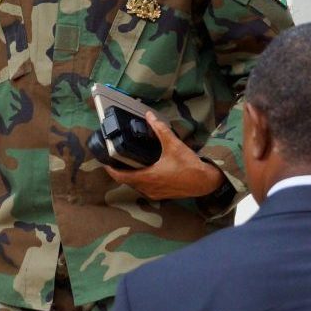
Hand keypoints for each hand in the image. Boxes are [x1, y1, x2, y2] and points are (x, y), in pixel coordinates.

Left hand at [104, 111, 225, 199]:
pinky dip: (142, 181)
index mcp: (147, 177)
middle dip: (121, 172)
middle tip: (118, 160)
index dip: (111, 170)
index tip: (106, 162)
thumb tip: (150, 116)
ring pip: (137, 186)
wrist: (205, 182)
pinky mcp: (162, 195)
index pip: (121, 177)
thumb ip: (160, 129)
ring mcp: (155, 193)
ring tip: (130, 164)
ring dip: (132, 177)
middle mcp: (148, 188)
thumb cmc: (189, 165)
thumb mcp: (174, 145)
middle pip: (127, 181)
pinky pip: (146, 189)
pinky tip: (146, 172)